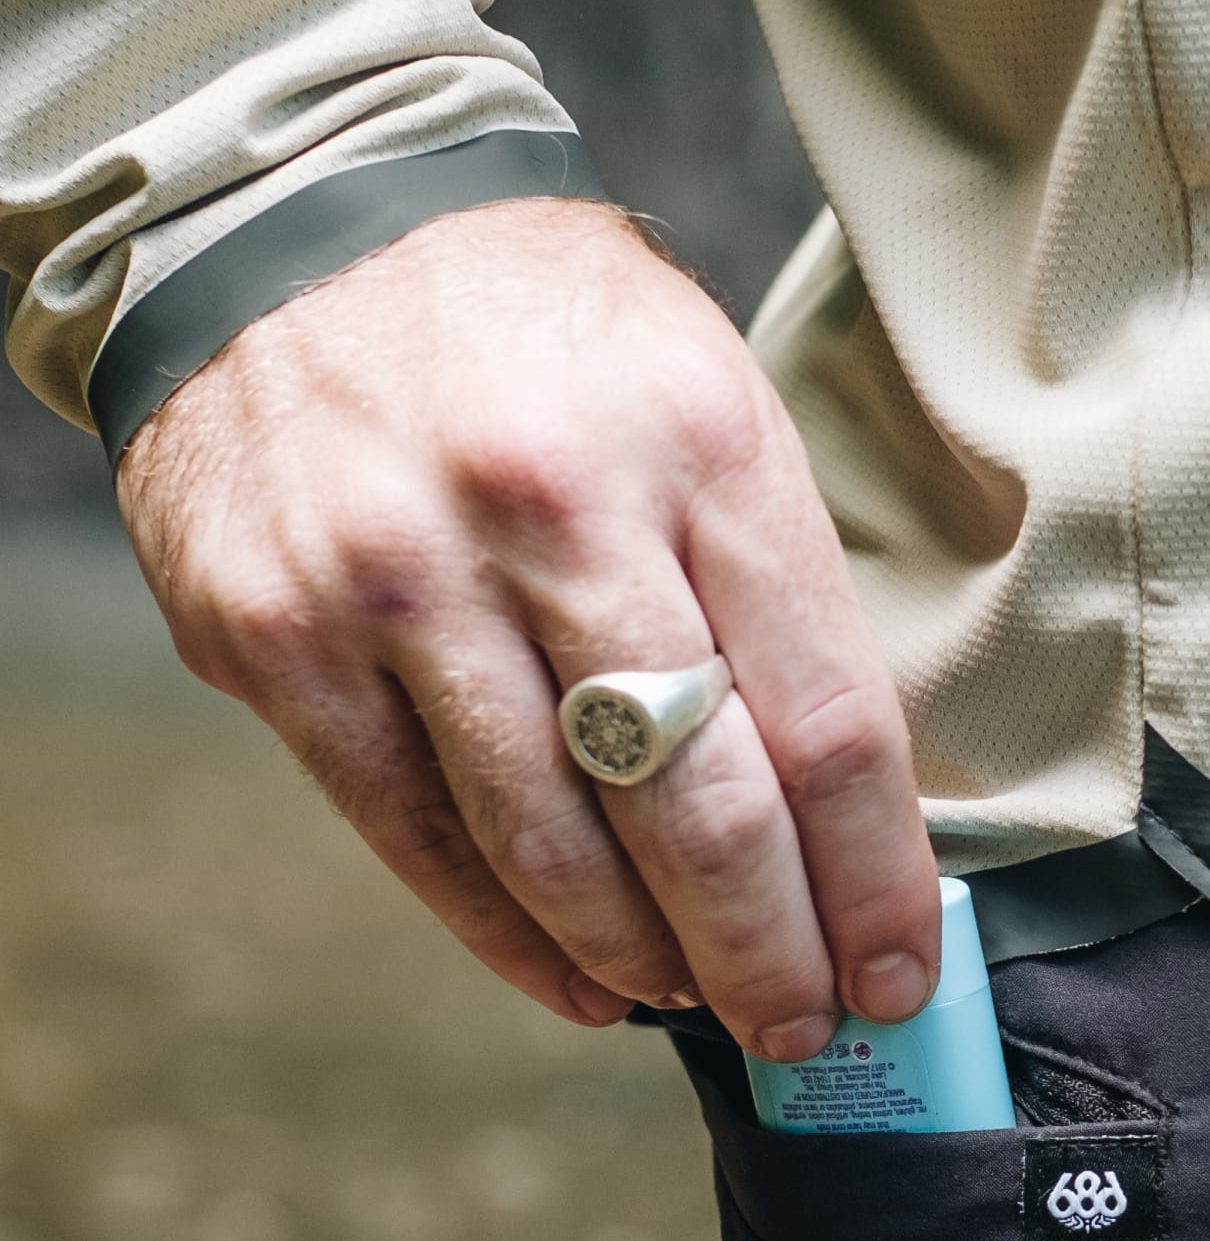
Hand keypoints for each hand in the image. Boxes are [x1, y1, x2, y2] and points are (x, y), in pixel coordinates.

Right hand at [116, 199, 937, 1052]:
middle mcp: (548, 514)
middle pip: (700, 811)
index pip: (826, 724)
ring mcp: (398, 584)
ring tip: (695, 999)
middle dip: (770, 954)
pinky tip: (580, 981)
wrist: (292, 217)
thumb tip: (843, 819)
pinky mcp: (279, 641)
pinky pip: (419, 839)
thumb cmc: (541, 336)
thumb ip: (775, 593)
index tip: (898, 969)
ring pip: (554, 849)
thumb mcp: (704, 399)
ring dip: (646, 961)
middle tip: (804, 1023)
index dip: (873, 883)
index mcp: (697, 444)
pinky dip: (511, 936)